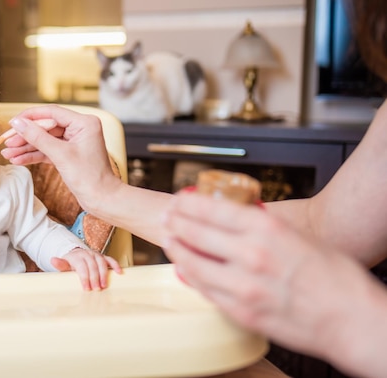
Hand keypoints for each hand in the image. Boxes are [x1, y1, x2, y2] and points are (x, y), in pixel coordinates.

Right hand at [2, 105, 120, 210]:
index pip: (52, 113)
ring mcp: (73, 142)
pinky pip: (47, 151)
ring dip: (26, 147)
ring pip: (44, 140)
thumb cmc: (89, 177)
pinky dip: (33, 156)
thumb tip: (18, 123)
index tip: (12, 123)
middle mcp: (79, 129)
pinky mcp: (68, 155)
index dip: (30, 117)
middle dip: (25, 136)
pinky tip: (17, 159)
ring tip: (7, 153)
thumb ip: (38, 137)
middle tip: (6, 141)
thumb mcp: (61, 155)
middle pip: (45, 127)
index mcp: (84, 123)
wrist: (102, 200)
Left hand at [51, 248, 121, 290]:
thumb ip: (60, 264)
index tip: (86, 288)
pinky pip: (110, 260)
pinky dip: (115, 265)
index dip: (84, 278)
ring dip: (104, 274)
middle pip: (92, 265)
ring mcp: (96, 255)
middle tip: (96, 289)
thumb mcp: (64, 265)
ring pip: (102, 263)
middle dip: (94, 278)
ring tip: (104, 285)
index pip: (82, 267)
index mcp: (77, 256)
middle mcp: (87, 254)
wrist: (76, 256)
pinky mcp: (103, 257)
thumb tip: (53, 260)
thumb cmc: (70, 264)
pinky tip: (119, 272)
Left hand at [161, 190, 386, 368]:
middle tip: (167, 218)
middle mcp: (251, 255)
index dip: (189, 203)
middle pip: (196, 233)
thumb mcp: (298, 236)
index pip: (213, 209)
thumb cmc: (335, 278)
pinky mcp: (241, 311)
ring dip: (176, 249)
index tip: (180, 201)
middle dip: (176, 223)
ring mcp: (243, 286)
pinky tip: (185, 270)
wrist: (352, 319)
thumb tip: (236, 219)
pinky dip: (190, 277)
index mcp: (266, 230)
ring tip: (169, 241)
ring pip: (193, 264)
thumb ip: (263, 227)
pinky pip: (205, 291)